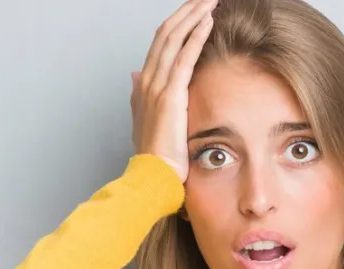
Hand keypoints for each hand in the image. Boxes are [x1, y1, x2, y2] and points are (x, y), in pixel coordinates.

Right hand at [130, 0, 215, 181]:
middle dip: (186, 10)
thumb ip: (141, 95)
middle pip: (166, 33)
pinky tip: (208, 21)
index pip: (160, 43)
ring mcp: (156, 86)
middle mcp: (146, 80)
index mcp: (143, 85)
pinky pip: (184, 57)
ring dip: (193, 15)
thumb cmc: (155, 156)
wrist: (151, 176)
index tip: (194, 10)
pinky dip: (196, 36)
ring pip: (173, 39)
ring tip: (209, 0)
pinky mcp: (170, 95)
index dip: (177, 23)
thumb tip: (134, 75)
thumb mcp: (145, 120)